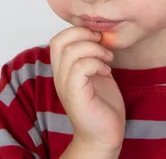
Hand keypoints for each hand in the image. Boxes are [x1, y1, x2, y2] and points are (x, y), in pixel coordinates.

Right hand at [50, 26, 125, 154]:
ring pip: (71, 52)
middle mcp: (59, 76)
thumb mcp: (96, 73)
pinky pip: (80, 67)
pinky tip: (106, 71)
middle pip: (59, 41)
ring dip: (94, 49)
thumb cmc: (102, 105)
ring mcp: (65, 86)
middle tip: (101, 43)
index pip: (57, 39)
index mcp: (62, 70)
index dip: (77, 31)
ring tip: (107, 58)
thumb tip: (99, 36)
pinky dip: (96, 63)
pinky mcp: (75, 95)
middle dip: (84, 34)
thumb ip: (92, 57)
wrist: (104, 135)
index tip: (97, 39)